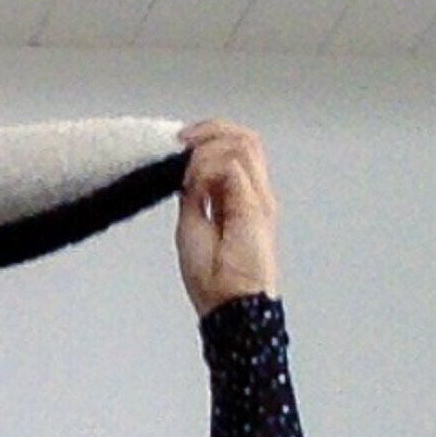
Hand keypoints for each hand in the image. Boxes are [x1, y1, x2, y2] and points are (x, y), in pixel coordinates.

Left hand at [175, 120, 278, 316]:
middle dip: (210, 130)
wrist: (231, 306)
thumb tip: (186, 175)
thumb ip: (194, 198)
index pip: (236, 149)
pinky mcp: (254, 206)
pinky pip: (232, 165)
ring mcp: (258, 198)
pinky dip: (207, 166)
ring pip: (244, 143)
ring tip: (187, 169)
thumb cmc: (214, 280)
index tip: (178, 146)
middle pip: (245, 138)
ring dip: (208, 147)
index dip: (208, 138)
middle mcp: (255, 194)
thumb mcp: (191, 227)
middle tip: (181, 141)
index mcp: (242, 199)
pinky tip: (193, 183)